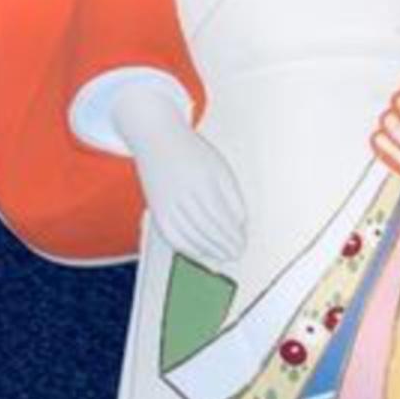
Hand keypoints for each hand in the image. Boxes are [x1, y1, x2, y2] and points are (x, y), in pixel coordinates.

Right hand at [109, 83, 246, 265]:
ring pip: (189, 234)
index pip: (220, 215)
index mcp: (202, 179)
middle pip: (206, 227)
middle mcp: (182, 192)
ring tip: (223, 256)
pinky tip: (202, 252)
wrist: (157, 142)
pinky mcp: (156, 210)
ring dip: (208, 250)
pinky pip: (171, 236)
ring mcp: (166, 202)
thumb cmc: (193, 155)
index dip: (232, 234)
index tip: (243, 243)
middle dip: (223, 245)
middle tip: (236, 254)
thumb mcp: (220, 168)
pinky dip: (187, 248)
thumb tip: (240, 225)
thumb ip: (232, 196)